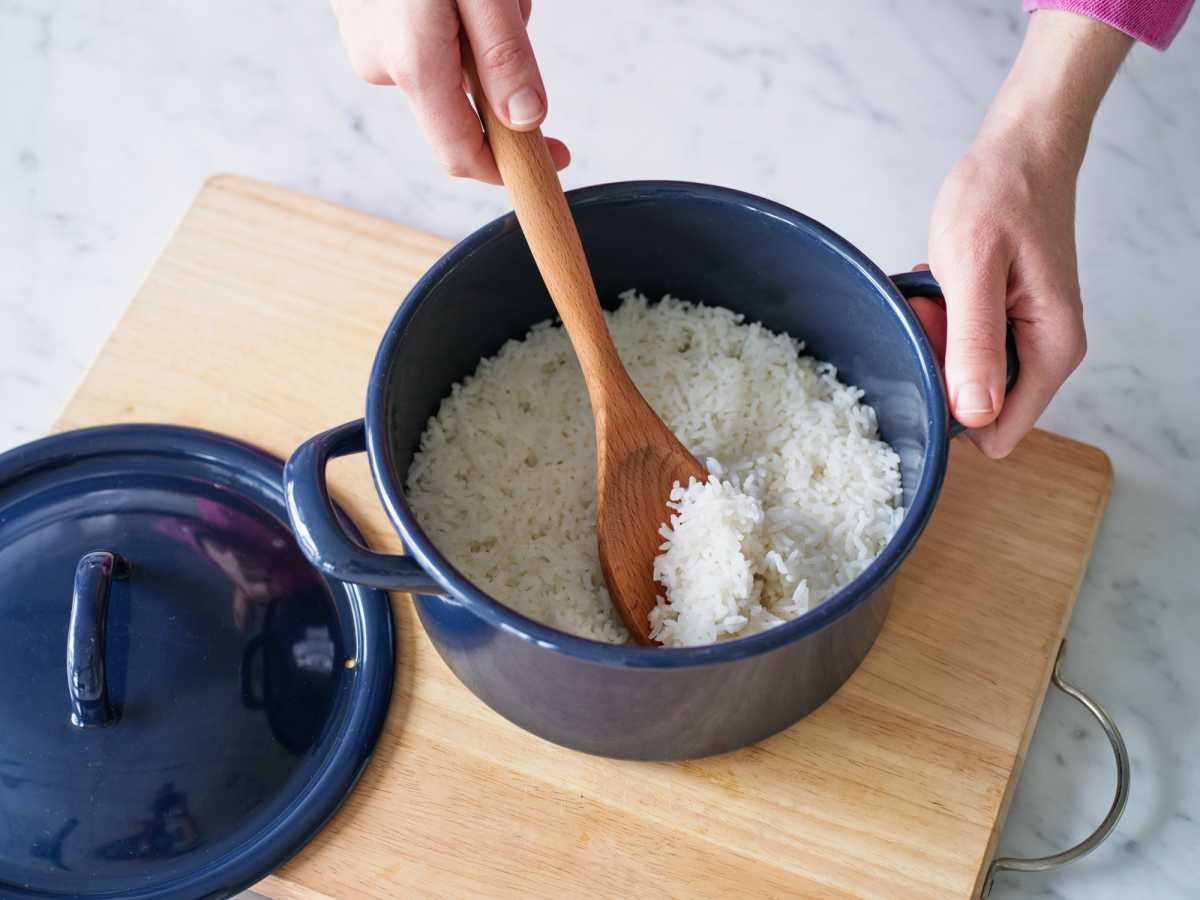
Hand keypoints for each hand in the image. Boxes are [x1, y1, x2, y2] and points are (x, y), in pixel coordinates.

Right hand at [332, 0, 569, 182]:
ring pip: (446, 63)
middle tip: (510, 1)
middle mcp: (381, 66)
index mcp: (414, 64)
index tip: (556, 157)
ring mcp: (364, 42)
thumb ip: (505, 56)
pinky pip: (421, 36)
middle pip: (464, 101)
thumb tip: (528, 120)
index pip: (462, 154)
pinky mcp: (360, 18)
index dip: (512, 167)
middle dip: (501, 66)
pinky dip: (450, 13)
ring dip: (478, 31)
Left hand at [920, 130, 1084, 457]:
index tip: (934, 350)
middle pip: (975, 406)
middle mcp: (1044, 354)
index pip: (998, 434)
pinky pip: (960, 346)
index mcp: (1050, 351)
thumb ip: (975, 342)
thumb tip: (976, 414)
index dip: (949, 409)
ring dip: (936, 338)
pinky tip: (939, 285)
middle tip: (932, 306)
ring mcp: (1024, 339)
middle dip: (939, 365)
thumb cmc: (999, 197)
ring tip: (936, 289)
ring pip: (962, 375)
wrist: (1019, 152)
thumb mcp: (973, 268)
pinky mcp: (1005, 322)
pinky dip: (940, 321)